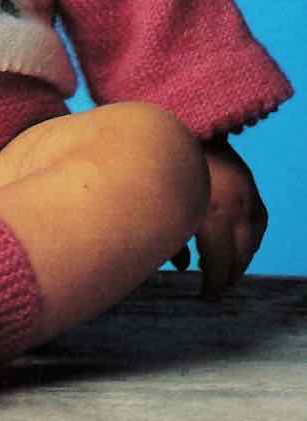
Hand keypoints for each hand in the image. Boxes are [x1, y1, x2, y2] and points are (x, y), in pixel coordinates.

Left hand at [173, 138, 267, 299]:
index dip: (213, 285)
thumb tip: (182, 267)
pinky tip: (237, 243)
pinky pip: (258, 218)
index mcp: (214, 214)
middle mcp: (237, 204)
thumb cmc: (161, 167)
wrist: (176, 123)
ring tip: (224, 269)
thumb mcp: (162, 210)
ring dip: (242, 257)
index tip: (205, 297)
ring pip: (254, 238)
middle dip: (229, 275)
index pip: (221, 264)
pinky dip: (250, 236)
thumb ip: (172, 242)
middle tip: (215, 288)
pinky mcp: (247, 180)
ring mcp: (246, 191)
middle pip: (241, 254)